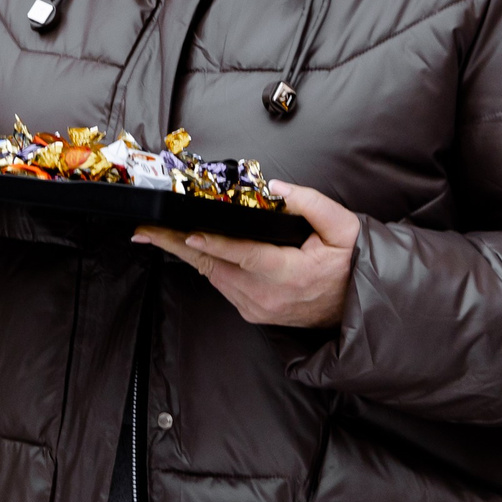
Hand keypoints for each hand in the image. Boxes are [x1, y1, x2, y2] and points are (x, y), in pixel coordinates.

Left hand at [135, 181, 359, 328]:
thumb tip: (277, 190)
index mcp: (289, 274)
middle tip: (146, 229)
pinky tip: (187, 246)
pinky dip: (204, 262)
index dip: (215, 244)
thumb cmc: (347, 265)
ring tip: (156, 233)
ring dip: (185, 252)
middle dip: (177, 244)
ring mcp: (256, 307)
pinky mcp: (251, 311)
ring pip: (212, 274)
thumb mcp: (344, 229)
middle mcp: (267, 295)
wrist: (355, 307)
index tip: (188, 233)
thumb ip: (312, 204)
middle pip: (214, 265)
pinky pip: (220, 283)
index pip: (245, 256)